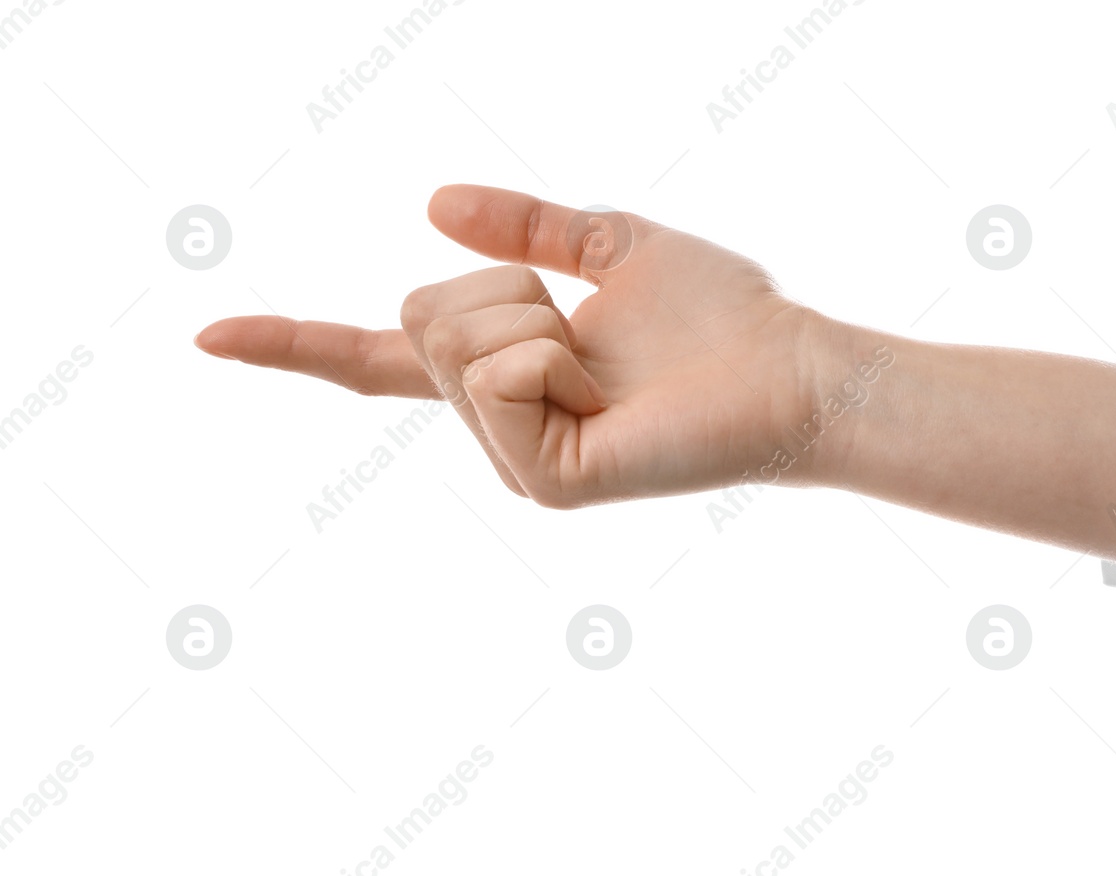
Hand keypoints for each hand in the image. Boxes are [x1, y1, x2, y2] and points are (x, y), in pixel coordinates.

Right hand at [196, 185, 838, 506]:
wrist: (789, 369)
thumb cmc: (719, 317)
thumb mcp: (612, 244)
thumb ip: (527, 228)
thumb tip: (430, 203)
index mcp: (502, 370)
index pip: (377, 359)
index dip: (294, 345)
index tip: (207, 336)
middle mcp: (494, 422)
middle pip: (419, 312)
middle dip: (506, 286)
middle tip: (589, 326)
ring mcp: (514, 459)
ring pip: (455, 338)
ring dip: (541, 318)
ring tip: (610, 364)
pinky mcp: (544, 481)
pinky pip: (499, 373)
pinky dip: (555, 353)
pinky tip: (607, 387)